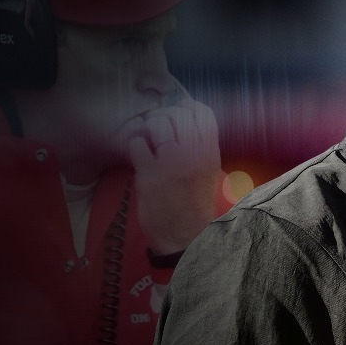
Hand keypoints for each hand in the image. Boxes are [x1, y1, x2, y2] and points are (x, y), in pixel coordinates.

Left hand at [128, 96, 221, 254]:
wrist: (184, 237)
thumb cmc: (193, 202)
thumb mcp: (206, 170)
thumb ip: (199, 144)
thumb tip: (180, 115)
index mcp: (210, 152)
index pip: (201, 111)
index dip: (185, 107)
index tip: (176, 117)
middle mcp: (194, 154)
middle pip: (177, 113)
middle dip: (162, 117)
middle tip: (155, 131)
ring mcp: (172, 163)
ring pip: (157, 123)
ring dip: (147, 129)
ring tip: (147, 141)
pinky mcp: (150, 175)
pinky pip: (137, 143)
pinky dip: (135, 146)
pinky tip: (139, 157)